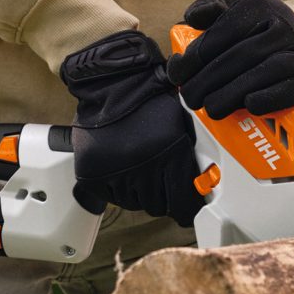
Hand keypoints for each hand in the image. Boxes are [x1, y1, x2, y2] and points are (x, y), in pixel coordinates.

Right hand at [60, 30, 203, 226]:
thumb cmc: (150, 100)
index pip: (182, 201)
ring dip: (140, 193)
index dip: (186, 209)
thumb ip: (189, 158)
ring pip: (135, 203)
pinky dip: (118, 189)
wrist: (112, 83)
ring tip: (139, 171)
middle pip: (158, 205)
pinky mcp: (93, 175)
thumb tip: (200, 187)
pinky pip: (112, 197)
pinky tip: (122, 170)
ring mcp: (116, 172)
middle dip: (162, 197)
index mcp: (170, 153)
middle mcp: (143, 166)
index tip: (186, 210)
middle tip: (160, 184)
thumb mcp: (180, 125)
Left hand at [166, 0, 293, 119]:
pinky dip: (269, 99)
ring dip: (231, 94)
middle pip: (240, 55)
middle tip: (190, 98)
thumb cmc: (259, 32)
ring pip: (264, 72)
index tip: (177, 74)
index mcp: (261, 3)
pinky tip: (249, 106)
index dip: (195, 55)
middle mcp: (285, 23)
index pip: (223, 30)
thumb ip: (213, 6)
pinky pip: (293, 89)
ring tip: (211, 109)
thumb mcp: (237, 9)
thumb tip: (192, 17)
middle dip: (207, 80)